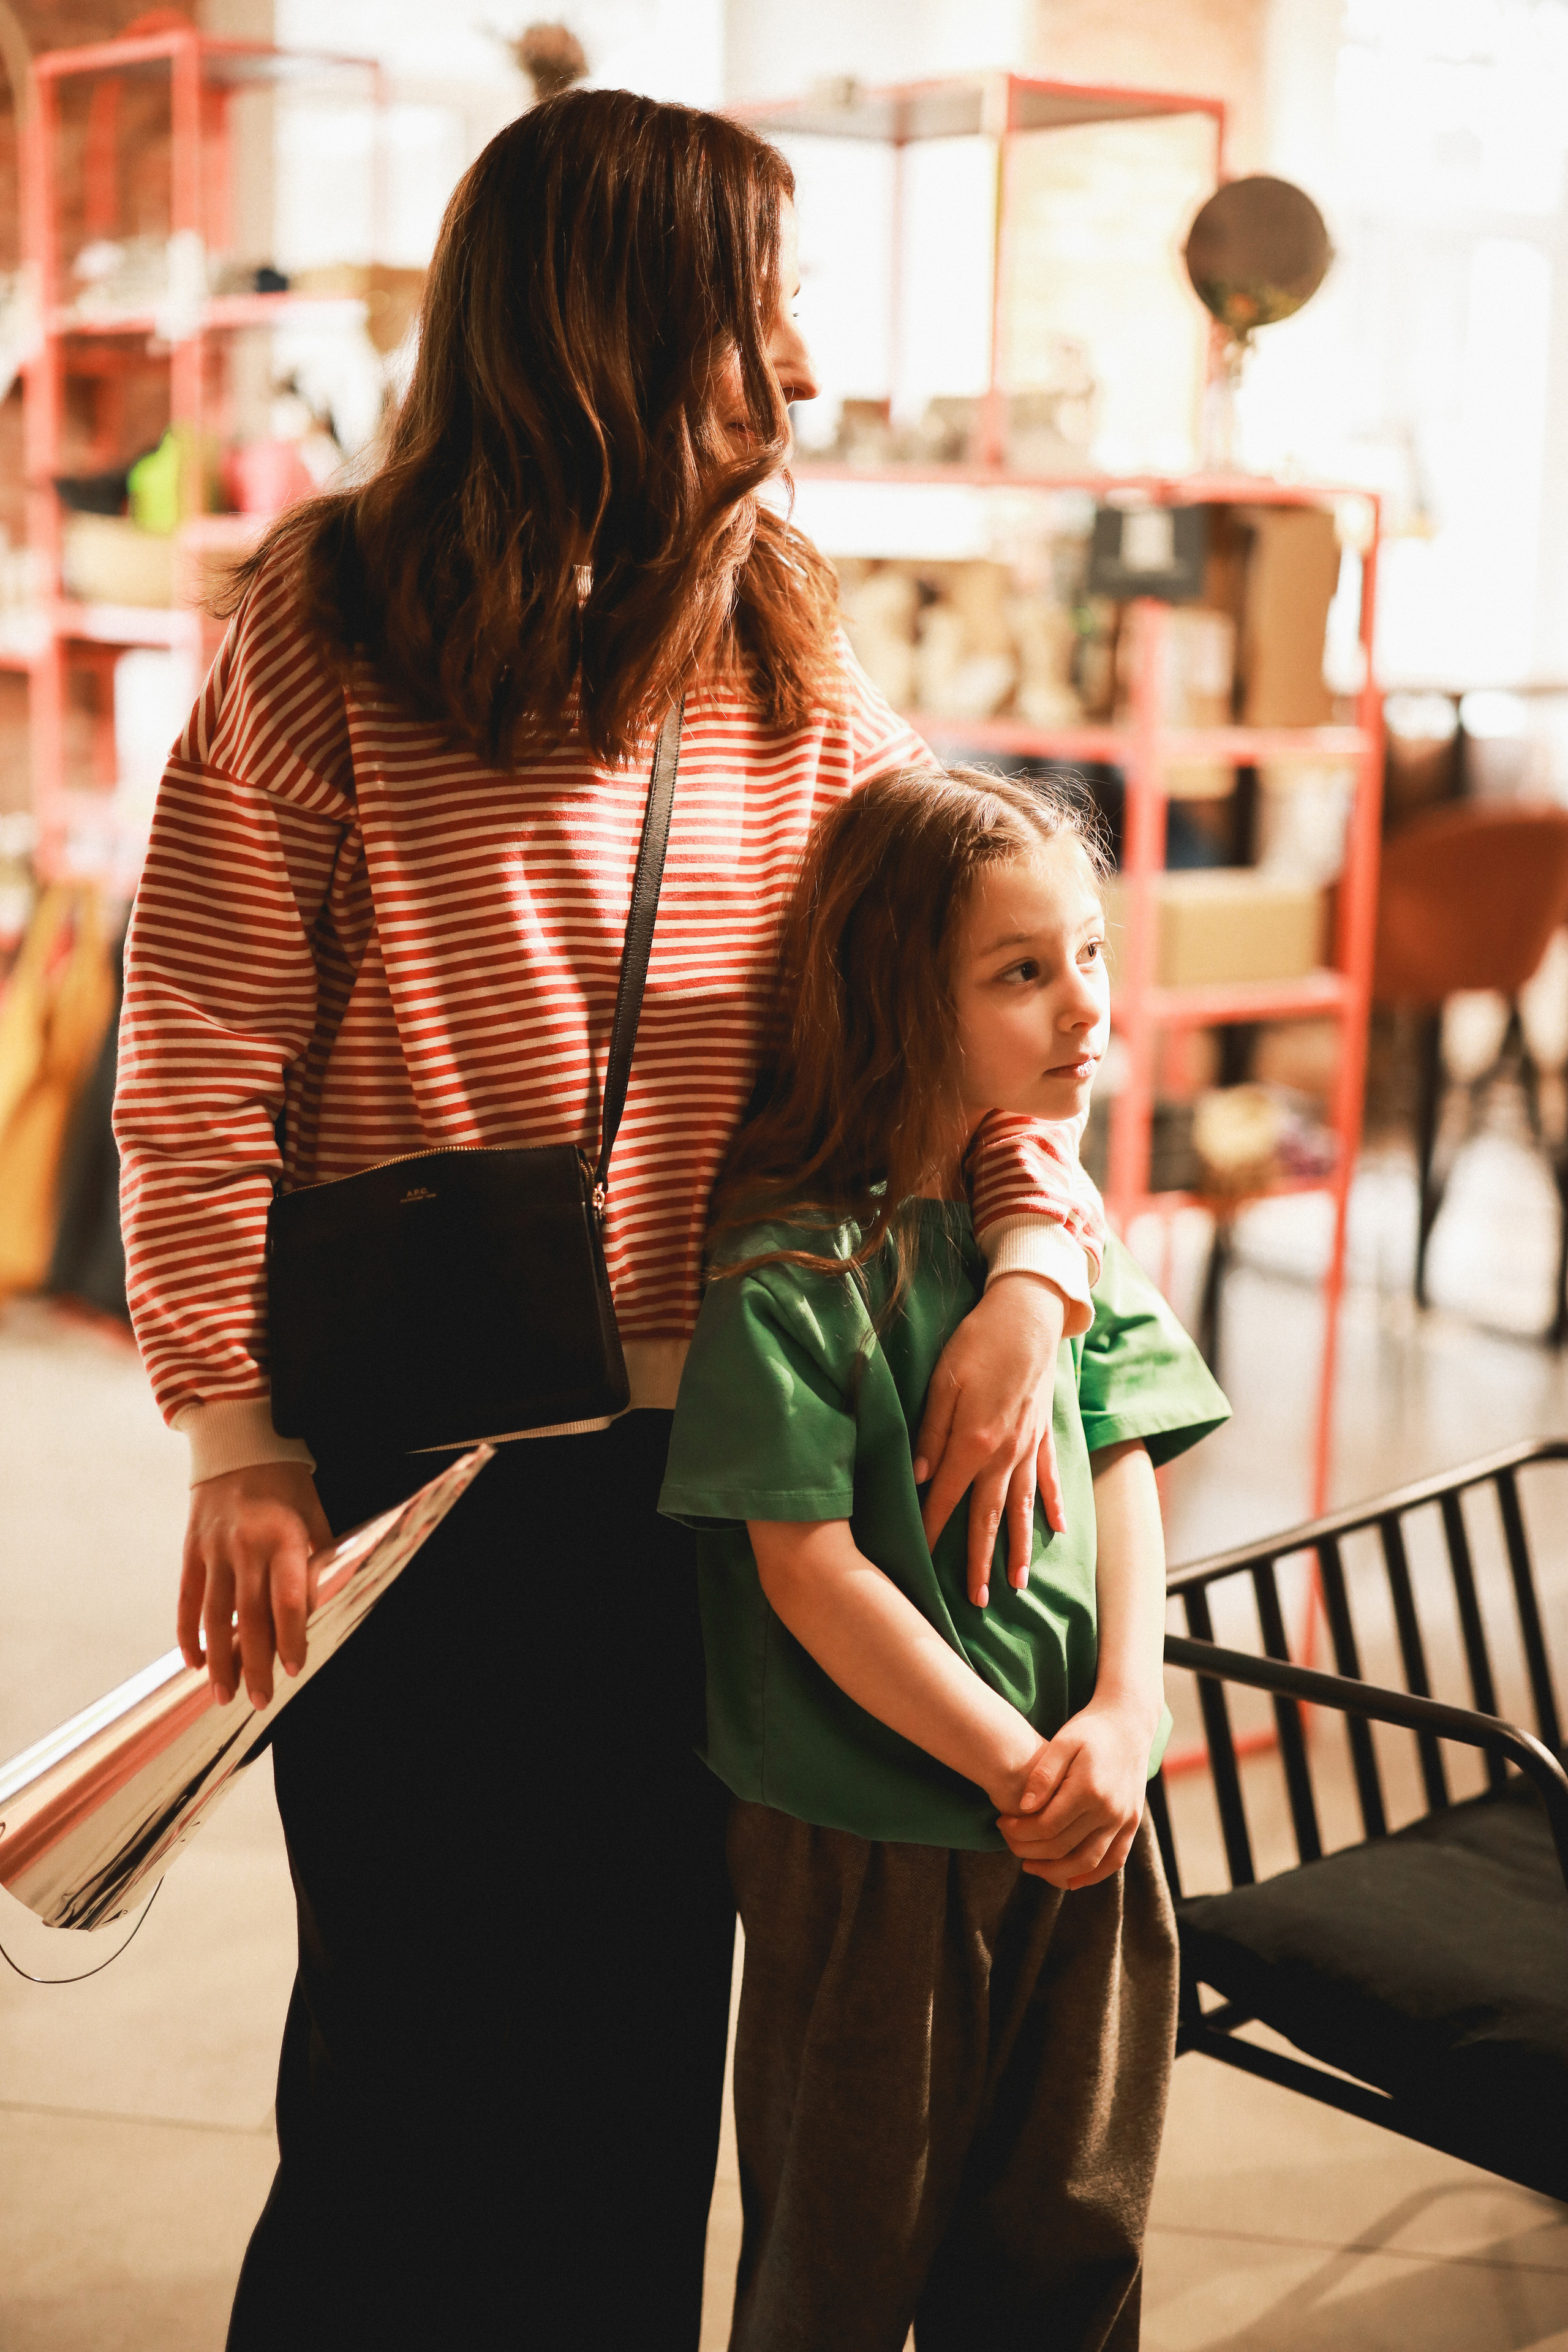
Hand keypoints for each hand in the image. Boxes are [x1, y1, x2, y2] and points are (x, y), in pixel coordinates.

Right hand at [178, 1462, 331, 1710]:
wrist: (239, 1445)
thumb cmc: (289, 1487)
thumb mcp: (316, 1517)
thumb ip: (317, 1564)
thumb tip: (315, 1616)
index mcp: (285, 1537)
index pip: (288, 1598)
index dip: (291, 1637)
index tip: (294, 1669)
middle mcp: (246, 1546)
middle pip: (248, 1617)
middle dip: (253, 1664)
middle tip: (260, 1701)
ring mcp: (214, 1549)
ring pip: (213, 1616)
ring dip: (218, 1660)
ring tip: (224, 1694)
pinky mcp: (191, 1550)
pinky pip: (186, 1600)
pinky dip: (188, 1634)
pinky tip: (195, 1662)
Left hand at [913, 1273, 1065, 1607]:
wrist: (1030, 1313)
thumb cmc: (978, 1342)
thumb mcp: (943, 1381)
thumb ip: (931, 1433)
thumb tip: (919, 1480)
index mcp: (974, 1441)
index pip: (947, 1497)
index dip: (932, 1529)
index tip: (920, 1561)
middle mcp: (1005, 1453)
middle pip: (989, 1516)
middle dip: (980, 1560)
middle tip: (977, 1601)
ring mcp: (1030, 1446)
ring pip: (1022, 1507)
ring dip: (1019, 1548)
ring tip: (1018, 1585)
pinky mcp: (1045, 1432)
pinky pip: (1049, 1478)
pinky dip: (1052, 1505)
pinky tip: (1056, 1530)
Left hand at [994, 1698, 1155, 1888]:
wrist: (1129, 1723)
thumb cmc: (1089, 1730)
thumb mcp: (1062, 1742)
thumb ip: (1043, 1775)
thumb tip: (1024, 1807)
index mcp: (1089, 1789)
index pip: (1047, 1826)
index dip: (1020, 1831)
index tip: (1001, 1823)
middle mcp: (1110, 1810)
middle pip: (1063, 1847)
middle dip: (1030, 1850)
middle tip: (1009, 1843)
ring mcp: (1124, 1820)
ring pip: (1088, 1863)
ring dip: (1056, 1872)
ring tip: (1031, 1866)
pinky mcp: (1132, 1824)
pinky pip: (1113, 1861)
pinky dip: (1091, 1876)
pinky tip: (1069, 1880)